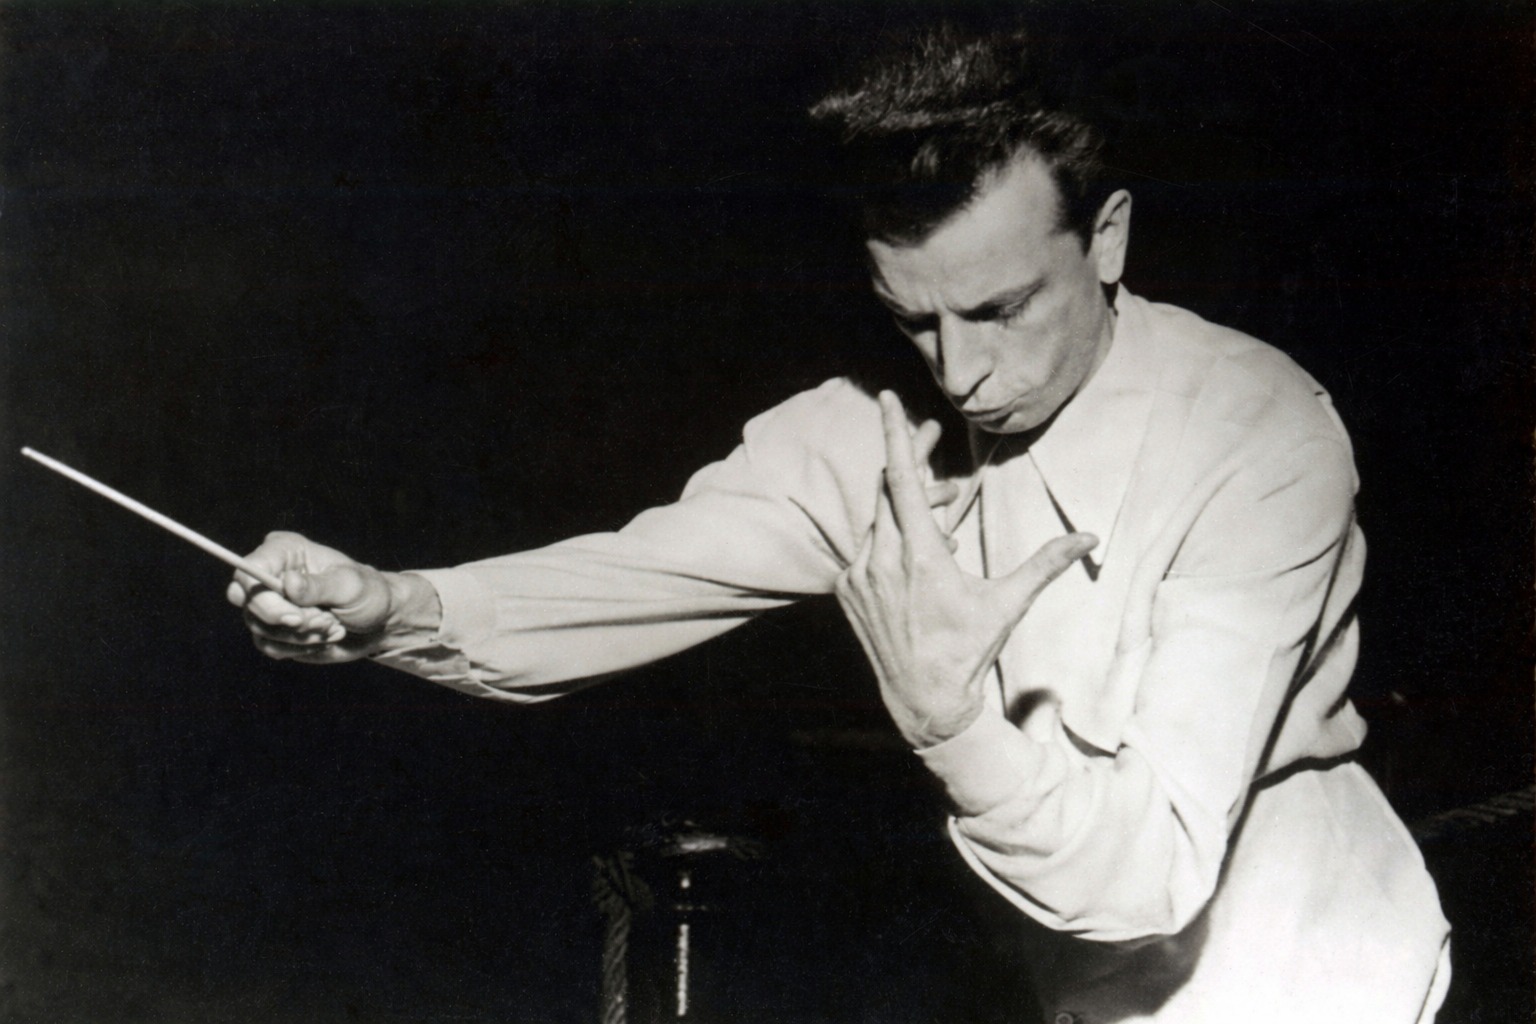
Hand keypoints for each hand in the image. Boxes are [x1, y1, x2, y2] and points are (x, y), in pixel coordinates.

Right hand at [226, 531, 439, 663]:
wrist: (379, 622)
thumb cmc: (368, 594)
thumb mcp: (351, 586)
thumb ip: (319, 586)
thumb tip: (288, 584)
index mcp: (284, 551)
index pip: (248, 571)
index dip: (263, 597)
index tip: (295, 618)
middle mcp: (270, 575)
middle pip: (249, 603)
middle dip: (289, 622)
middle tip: (326, 622)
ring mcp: (269, 603)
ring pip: (261, 629)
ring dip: (301, 636)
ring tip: (332, 626)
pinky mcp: (273, 629)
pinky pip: (271, 646)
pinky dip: (300, 648)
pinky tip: (324, 637)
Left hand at [835, 392, 1097, 747]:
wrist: (923, 699)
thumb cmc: (967, 650)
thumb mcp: (1008, 604)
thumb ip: (1046, 563)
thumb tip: (1089, 538)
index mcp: (918, 555)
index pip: (900, 479)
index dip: (896, 436)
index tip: (887, 399)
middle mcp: (881, 558)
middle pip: (890, 488)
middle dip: (913, 459)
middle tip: (933, 435)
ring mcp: (859, 574)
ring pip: (880, 518)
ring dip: (910, 506)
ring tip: (944, 511)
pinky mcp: (848, 588)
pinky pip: (869, 547)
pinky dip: (893, 539)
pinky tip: (921, 556)